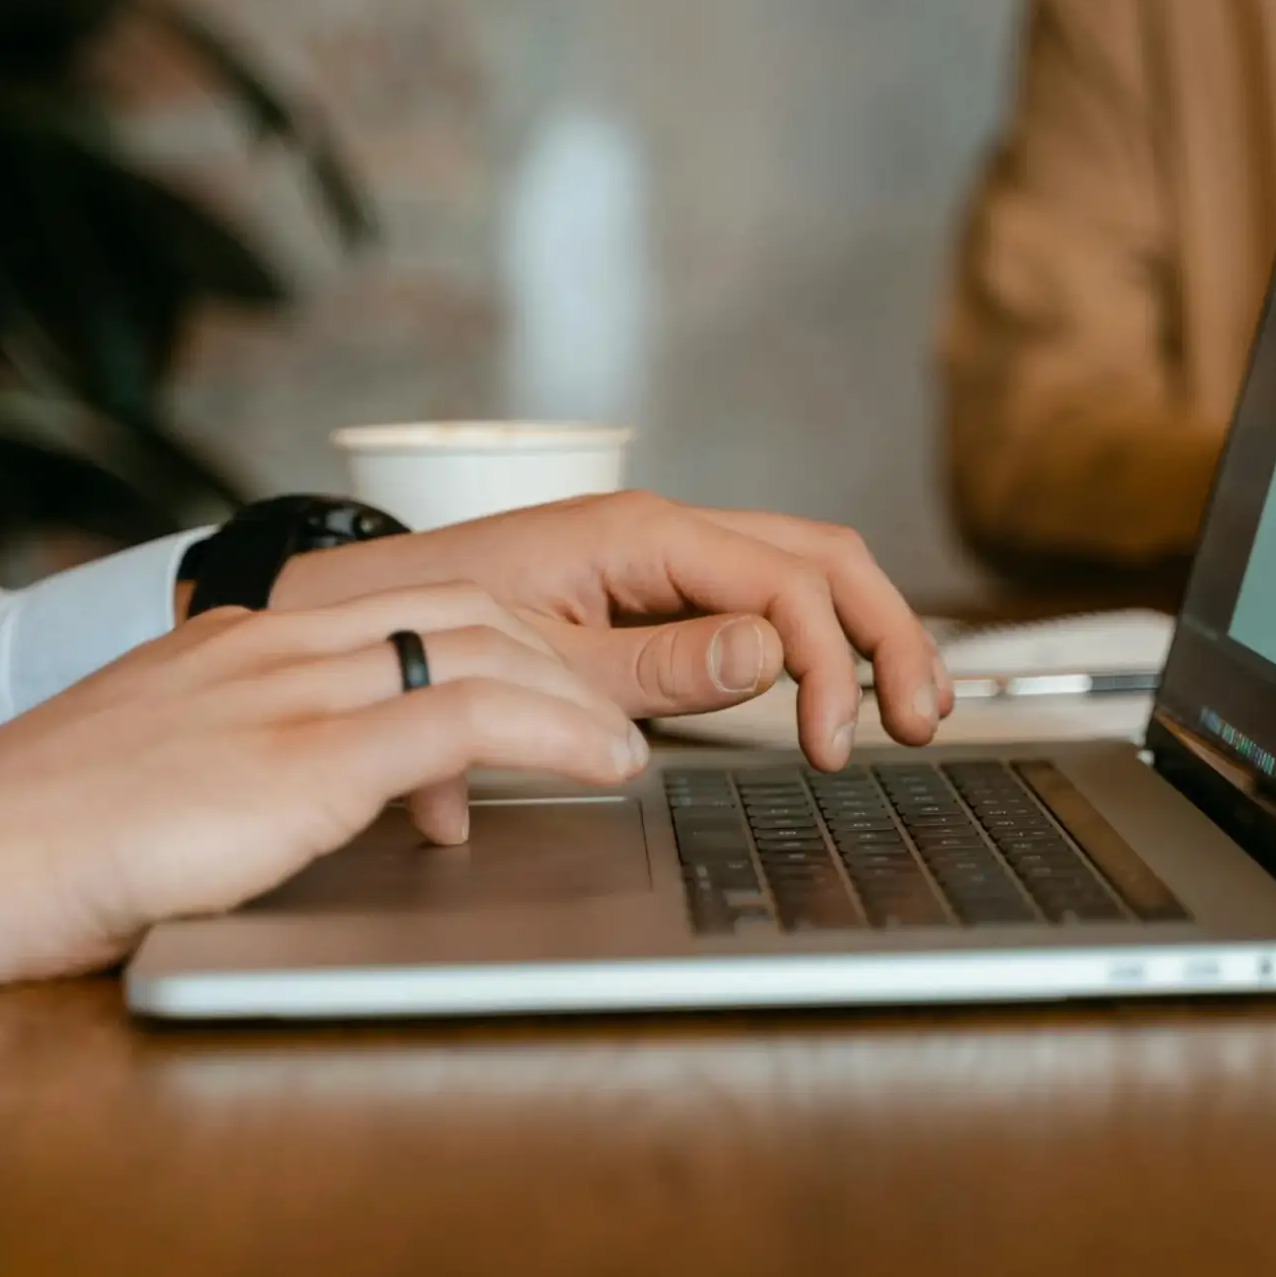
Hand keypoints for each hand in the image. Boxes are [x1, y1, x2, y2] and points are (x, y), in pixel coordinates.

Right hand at [0, 589, 646, 999]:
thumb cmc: (40, 841)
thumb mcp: (161, 775)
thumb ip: (246, 763)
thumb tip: (325, 797)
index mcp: (237, 642)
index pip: (402, 607)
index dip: (498, 638)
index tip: (550, 677)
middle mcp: (271, 646)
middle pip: (461, 608)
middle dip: (556, 653)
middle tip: (611, 706)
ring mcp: (286, 694)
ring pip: (477, 646)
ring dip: (574, 689)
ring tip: (624, 740)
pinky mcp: (299, 760)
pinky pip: (462, 720)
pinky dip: (552, 732)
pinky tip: (601, 761)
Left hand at [271, 493, 952, 769]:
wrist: (355, 611)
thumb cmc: (427, 624)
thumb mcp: (543, 659)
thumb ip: (658, 665)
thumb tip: (769, 656)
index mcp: (641, 534)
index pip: (783, 584)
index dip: (829, 664)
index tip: (828, 744)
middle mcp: (664, 532)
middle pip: (821, 558)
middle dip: (886, 634)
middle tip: (920, 719)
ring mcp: (663, 559)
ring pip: (803, 569)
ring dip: (867, 631)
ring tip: (909, 703)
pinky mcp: (654, 592)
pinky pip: (761, 595)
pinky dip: (819, 637)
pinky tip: (842, 682)